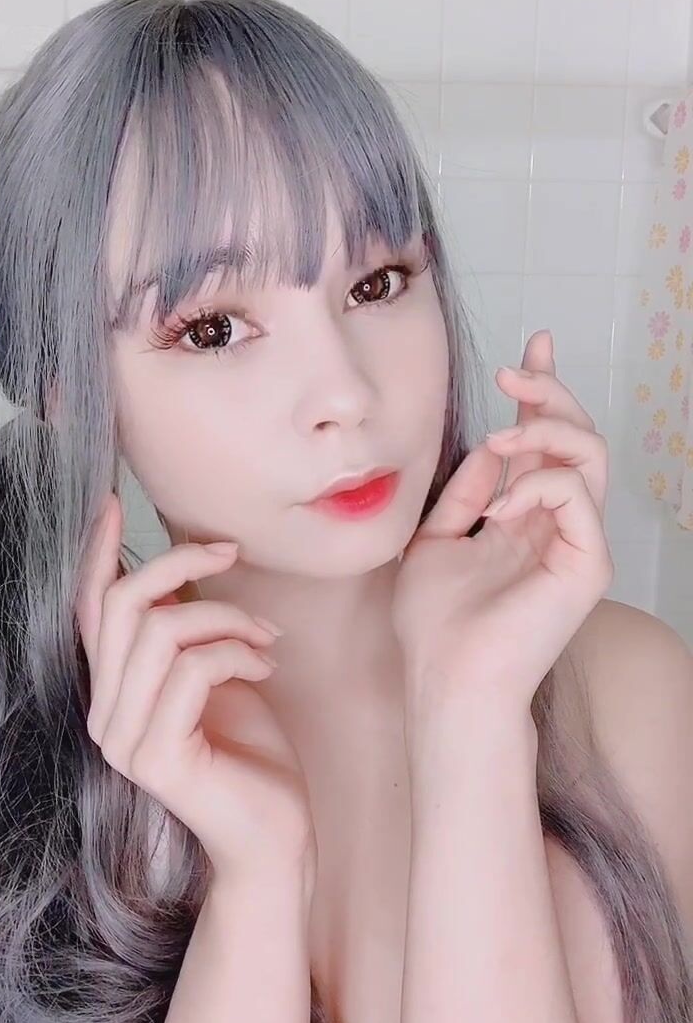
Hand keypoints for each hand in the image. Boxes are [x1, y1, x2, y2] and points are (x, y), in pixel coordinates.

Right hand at [76, 493, 316, 889]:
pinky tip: (265, 664)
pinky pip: (192, 668)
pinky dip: (237, 651)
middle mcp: (104, 715)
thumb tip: (174, 573)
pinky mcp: (156, 757)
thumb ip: (182, 632)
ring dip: (225, 616)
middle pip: (122, 605)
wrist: (275, 835)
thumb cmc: (250, 752)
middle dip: (181, 563)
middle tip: (231, 552)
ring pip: (160, 630)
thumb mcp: (213, 674)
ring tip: (265, 636)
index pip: (89, 610)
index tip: (110, 501)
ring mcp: (124, 740)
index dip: (97, 553)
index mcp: (114, 692)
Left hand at [391, 329, 613, 734]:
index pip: (544, 442)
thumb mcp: (434, 541)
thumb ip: (464, 494)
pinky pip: (576, 493)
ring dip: (544, 427)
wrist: (444, 678)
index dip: (543, 390)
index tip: (533, 344)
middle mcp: (557, 524)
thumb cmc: (435, 624)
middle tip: (515, 368)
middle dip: (550, 390)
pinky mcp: (588, 563)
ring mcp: (577, 543)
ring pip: (589, 453)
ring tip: (500, 436)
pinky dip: (537, 482)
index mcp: (524, 517)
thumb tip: (488, 449)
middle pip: (577, 436)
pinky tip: (500, 505)